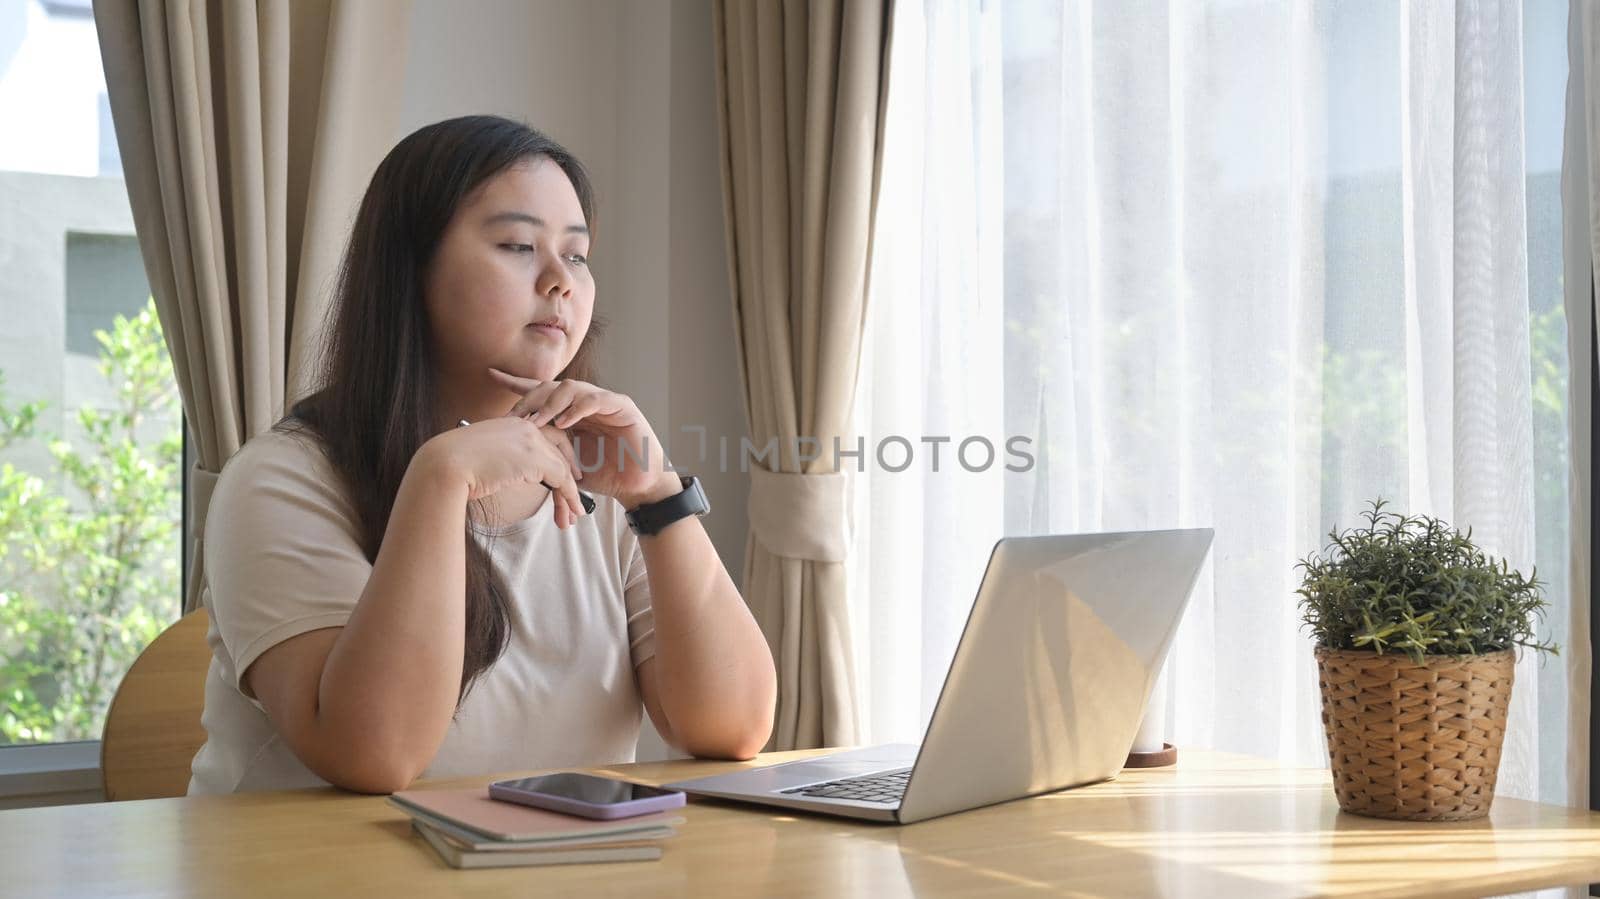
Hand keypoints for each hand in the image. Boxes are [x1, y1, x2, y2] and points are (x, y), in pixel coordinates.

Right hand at [417, 416, 588, 529]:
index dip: (561, 457)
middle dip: (569, 478)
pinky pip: (562, 478)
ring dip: (570, 494)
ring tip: (574, 515)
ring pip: (563, 468)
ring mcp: (532, 440)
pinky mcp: (535, 458)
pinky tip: (572, 510)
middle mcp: (527, 426)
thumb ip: (504, 458)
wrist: (445, 464)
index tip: (567, 475)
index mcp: (514, 422)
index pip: (548, 437)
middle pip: (560, 452)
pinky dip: (570, 496)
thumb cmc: (455, 465)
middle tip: (575, 500)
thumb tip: (509, 473)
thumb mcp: (485, 455)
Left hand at [487, 368, 677, 507]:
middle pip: (550, 387)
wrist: (636, 486)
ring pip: (571, 388)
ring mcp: (603, 401)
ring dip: (551, 404)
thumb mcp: (564, 464)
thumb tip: (511, 450)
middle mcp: (584, 402)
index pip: (540, 392)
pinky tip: (564, 422)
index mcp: (569, 412)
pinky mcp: (622, 406)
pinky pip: (596, 399)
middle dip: (530, 400)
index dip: (516, 383)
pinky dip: (577, 409)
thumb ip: (544, 451)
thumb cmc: (604, 474)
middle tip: (515, 416)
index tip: (491, 375)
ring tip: (537, 422)